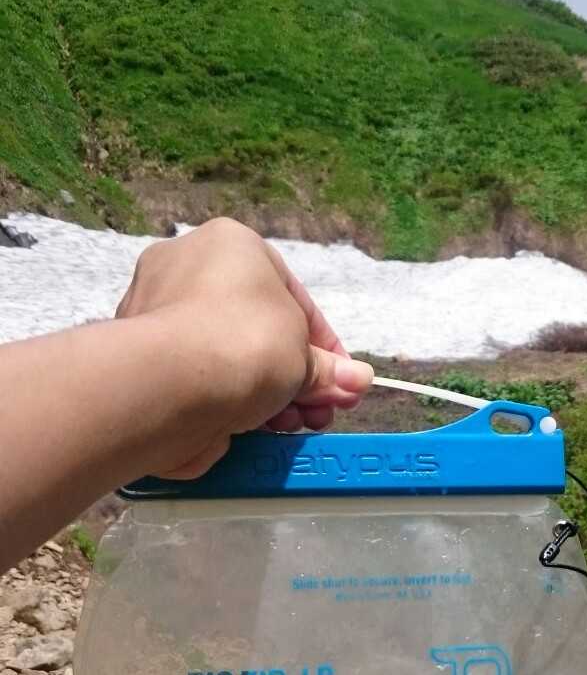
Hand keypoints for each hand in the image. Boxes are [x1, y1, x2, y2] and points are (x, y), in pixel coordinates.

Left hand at [115, 218, 371, 477]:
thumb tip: (358, 381)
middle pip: (257, 330)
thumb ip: (328, 371)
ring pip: (228, 358)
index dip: (324, 347)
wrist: (169, 384)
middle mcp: (187, 267)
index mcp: (230, 244)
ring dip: (267, 396)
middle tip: (318, 413)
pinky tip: (252, 430)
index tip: (342, 384)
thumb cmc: (247, 344)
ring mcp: (156, 313)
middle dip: (295, 378)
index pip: (290, 297)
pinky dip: (226, 403)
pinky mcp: (140, 357)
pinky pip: (198, 379)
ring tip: (290, 427)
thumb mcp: (304, 357)